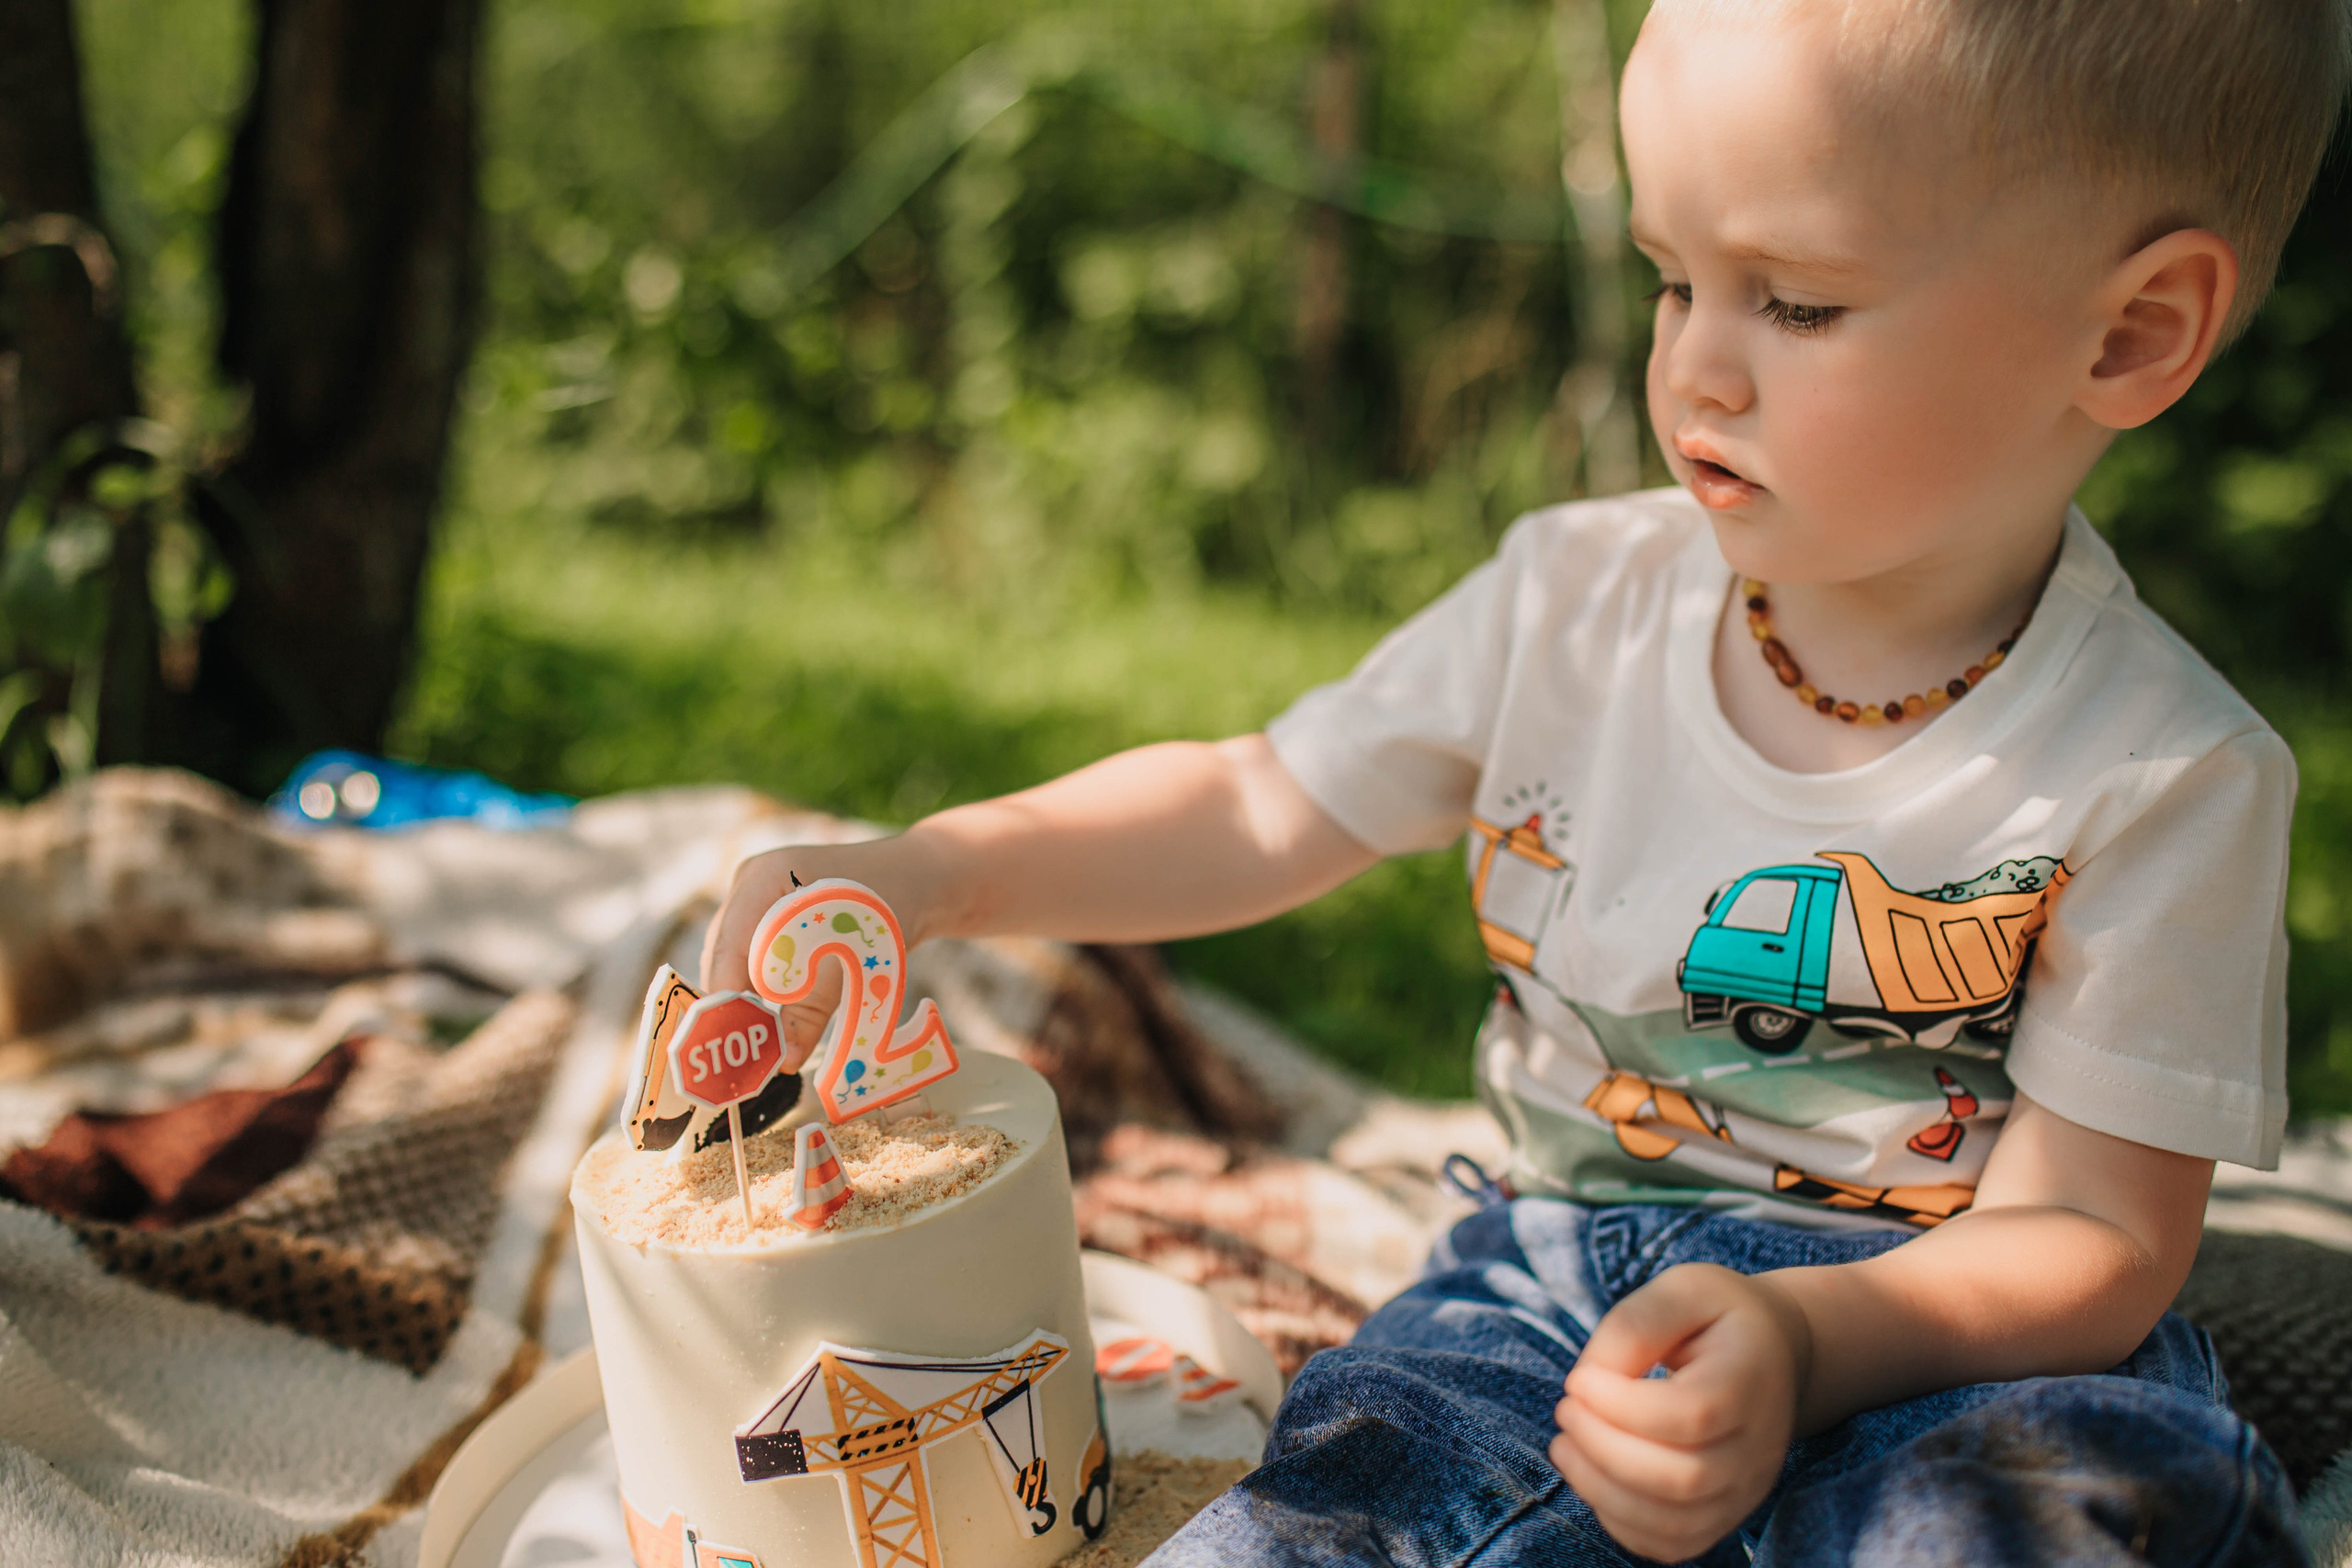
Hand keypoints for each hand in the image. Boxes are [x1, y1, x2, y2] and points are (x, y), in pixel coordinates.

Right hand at [698, 838, 942, 1066]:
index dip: (727, 998)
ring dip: (747, 1002)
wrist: (914, 883)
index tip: (735, 1044)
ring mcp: (754, 899)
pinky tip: (773, 1022)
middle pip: (724, 956)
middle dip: (735, 1006)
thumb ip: (814, 1009)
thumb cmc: (886, 913)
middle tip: (749, 1056)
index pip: (728, 946)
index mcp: (767, 877)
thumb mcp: (854, 960)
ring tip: (762, 1045)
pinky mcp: (763, 917)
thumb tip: (783, 1062)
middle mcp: (750, 884)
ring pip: (734, 962)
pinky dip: (761, 991)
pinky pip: (749, 960)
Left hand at [1549, 1263, 1807, 1561]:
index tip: (1578, 1378)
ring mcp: (1746, 1490)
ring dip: (1602, 1489)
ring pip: (1675, 1524)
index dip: (1621, 1405)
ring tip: (1566, 1444)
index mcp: (1750, 1381)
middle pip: (1682, 1478)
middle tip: (1566, 1410)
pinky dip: (1620, 1521)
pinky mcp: (1724, 1516)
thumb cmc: (1719, 1317)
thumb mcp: (1683, 1289)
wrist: (1776, 1353)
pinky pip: (1671, 1544)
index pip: (1691, 1415)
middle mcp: (1758, 1447)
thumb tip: (1588, 1382)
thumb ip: (1635, 1325)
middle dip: (1603, 1448)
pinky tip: (1592, 1475)